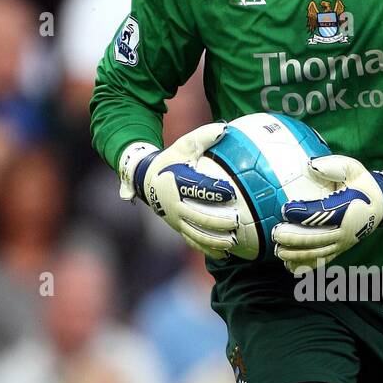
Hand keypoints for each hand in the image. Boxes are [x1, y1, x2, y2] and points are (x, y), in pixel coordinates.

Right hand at [118, 123, 238, 259]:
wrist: (146, 179)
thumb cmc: (171, 160)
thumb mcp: (183, 145)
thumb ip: (203, 137)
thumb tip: (225, 128)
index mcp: (176, 183)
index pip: (197, 188)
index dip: (213, 191)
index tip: (231, 193)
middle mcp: (174, 205)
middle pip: (197, 216)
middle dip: (217, 221)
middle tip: (236, 221)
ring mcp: (175, 220)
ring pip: (196, 234)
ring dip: (214, 240)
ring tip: (233, 241)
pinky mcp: (178, 229)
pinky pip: (193, 242)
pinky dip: (208, 249)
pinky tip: (225, 253)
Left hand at [272, 155, 382, 271]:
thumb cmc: (363, 184)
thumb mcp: (352, 168)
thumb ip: (333, 165)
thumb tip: (310, 164)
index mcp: (347, 209)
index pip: (322, 214)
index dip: (302, 213)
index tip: (285, 210)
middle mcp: (345, 230)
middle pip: (317, 238)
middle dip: (294, 238)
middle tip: (276, 233)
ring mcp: (343, 242)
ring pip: (318, 253)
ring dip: (297, 254)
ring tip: (279, 251)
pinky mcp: (341, 249)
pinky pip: (323, 260)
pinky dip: (306, 265)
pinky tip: (290, 266)